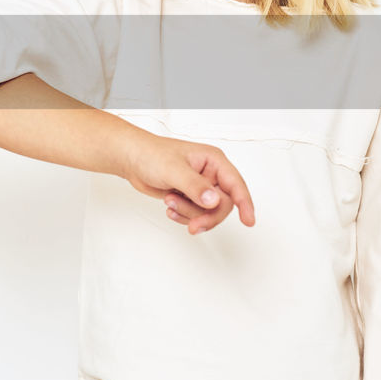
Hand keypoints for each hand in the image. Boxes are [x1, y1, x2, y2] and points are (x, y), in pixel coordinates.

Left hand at [123, 134, 255, 233]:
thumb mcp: (173, 170)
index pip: (236, 185)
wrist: (132, 160)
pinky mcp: (190, 197)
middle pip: (223, 205)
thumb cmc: (151, 154)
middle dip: (206, 216)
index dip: (245, 204)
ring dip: (189, 213)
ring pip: (208, 212)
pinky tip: (170, 208)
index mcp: (213, 161)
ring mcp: (200, 187)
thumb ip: (195, 186)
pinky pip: (196, 215)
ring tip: (170, 202)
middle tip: (193, 225)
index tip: (249, 221)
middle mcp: (211, 174)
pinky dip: (183, 216)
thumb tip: (213, 200)